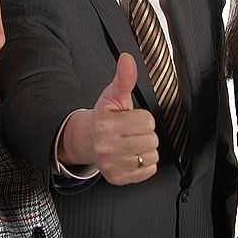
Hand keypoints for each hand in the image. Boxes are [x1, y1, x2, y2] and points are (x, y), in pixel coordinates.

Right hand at [90, 53, 158, 184]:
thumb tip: (127, 59)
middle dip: (145, 133)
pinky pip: (148, 171)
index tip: (132, 118)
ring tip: (132, 142)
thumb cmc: (104, 117)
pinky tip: (132, 155)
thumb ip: (124, 78)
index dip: (143, 118)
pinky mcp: (117, 178)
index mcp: (107, 124)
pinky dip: (145, 164)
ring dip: (146, 149)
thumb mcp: (113, 95)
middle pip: (150, 140)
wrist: (87, 140)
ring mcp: (112, 165)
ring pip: (151, 156)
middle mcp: (107, 146)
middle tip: (132, 131)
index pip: (147, 121)